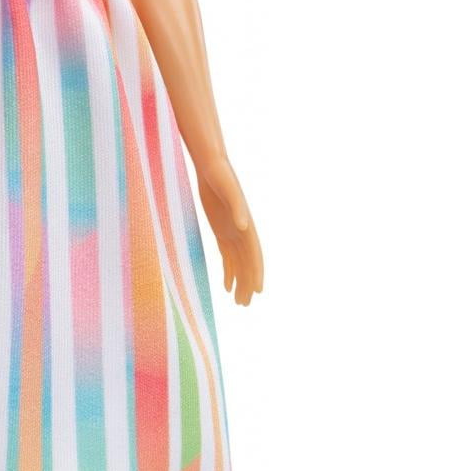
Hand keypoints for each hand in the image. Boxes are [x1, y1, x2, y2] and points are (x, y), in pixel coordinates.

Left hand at [195, 152, 262, 305]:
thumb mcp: (228, 190)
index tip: (258, 290)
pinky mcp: (222, 231)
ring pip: (239, 263)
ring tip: (239, 302)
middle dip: (247, 284)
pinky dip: (228, 272)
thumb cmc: (221, 176)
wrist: (213, 165)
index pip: (255, 254)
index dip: (257, 272)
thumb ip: (237, 208)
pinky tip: (227, 286)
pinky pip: (227, 257)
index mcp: (247, 225)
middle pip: (248, 263)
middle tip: (244, 305)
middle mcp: (243, 231)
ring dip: (240, 282)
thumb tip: (244, 227)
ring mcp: (233, 232)